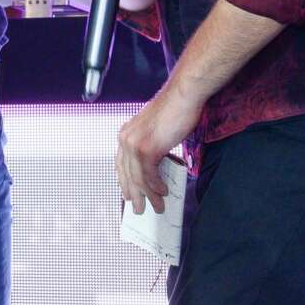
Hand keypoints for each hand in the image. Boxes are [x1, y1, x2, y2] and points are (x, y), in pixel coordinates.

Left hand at [117, 83, 200, 213]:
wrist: (183, 96)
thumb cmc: (174, 109)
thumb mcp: (155, 130)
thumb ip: (151, 146)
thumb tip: (155, 165)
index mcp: (126, 133)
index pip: (121, 164)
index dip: (125, 182)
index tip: (128, 194)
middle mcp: (126, 138)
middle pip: (127, 174)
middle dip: (133, 194)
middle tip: (138, 208)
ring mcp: (135, 143)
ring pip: (138, 178)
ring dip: (148, 195)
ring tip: (156, 206)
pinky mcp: (147, 148)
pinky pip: (149, 175)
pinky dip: (156, 186)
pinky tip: (162, 192)